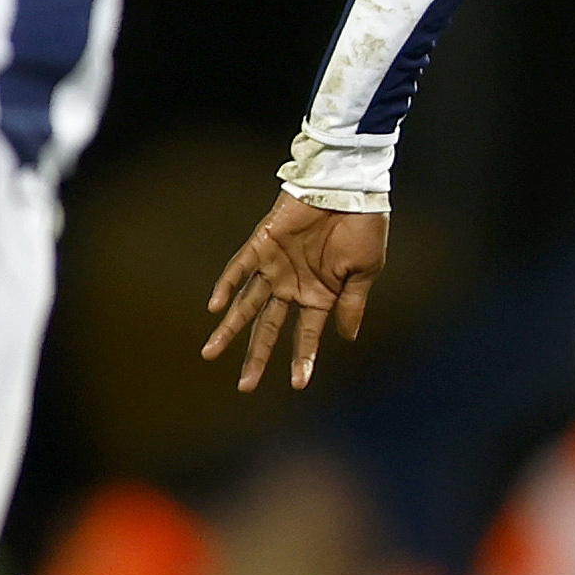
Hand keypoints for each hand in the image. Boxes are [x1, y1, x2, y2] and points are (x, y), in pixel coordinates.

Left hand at [202, 195, 388, 392]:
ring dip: (230, 329)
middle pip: (269, 328)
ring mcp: (275, 267)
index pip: (306, 335)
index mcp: (320, 296)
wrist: (349, 188)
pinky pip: (239, 268)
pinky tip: (215, 307)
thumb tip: (347, 338)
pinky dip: (226, 286)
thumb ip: (352, 305)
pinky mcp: (262, 245)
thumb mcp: (364, 272)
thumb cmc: (365, 228)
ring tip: (210, 353)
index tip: (299, 384)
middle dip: (256, 357)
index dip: (303, 359)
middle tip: (243, 387)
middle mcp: (293, 286)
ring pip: (247, 305)